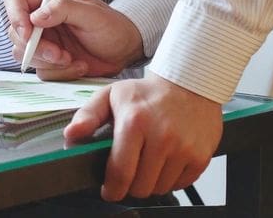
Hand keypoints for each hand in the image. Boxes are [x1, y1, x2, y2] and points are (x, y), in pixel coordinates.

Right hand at [5, 0, 143, 78]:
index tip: (28, 34)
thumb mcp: (92, 14)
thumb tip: (36, 16)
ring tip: (74, 60)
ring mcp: (44, 42)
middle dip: (36, 48)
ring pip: (25, 55)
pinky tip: (79, 66)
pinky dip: (60, 73)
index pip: (16, 1)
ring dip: (49, 63)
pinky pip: (41, 71)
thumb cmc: (112, 26)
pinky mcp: (50, 62)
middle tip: (60, 54)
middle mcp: (42, 20)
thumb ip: (64, 8)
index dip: (15, 16)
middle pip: (16, 32)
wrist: (125, 51)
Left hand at [65, 73, 221, 200]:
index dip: (111, 189)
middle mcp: (161, 136)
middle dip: (130, 184)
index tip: (109, 189)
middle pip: (139, 186)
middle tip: (131, 169)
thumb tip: (72, 135)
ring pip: (160, 188)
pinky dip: (171, 179)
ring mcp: (183, 147)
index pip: (119, 173)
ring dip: (151, 182)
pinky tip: (167, 160)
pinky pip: (180, 184)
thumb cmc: (148, 93)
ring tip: (149, 161)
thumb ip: (88, 116)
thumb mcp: (111, 95)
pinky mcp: (200, 156)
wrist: (190, 84)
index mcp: (134, 121)